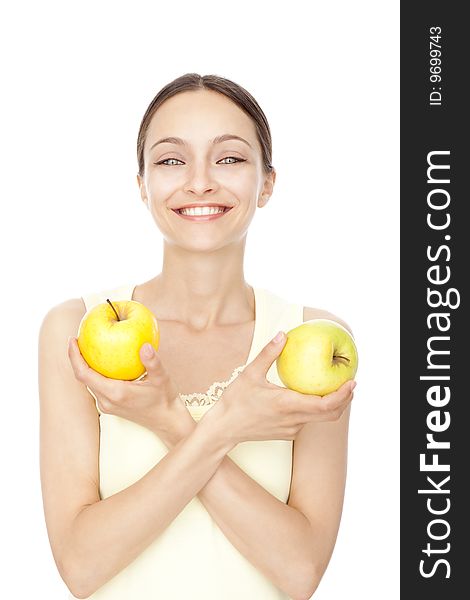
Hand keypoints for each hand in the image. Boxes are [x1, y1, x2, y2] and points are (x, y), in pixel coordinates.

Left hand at [67, 337, 192, 442]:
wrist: (167, 421)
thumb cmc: (165, 399)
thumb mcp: (162, 378)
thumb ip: (153, 362)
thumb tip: (145, 345)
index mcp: (115, 393)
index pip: (84, 374)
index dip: (74, 357)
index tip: (73, 339)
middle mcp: (106, 401)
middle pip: (83, 378)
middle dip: (77, 358)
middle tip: (79, 338)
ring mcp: (107, 405)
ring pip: (89, 382)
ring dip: (85, 365)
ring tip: (87, 347)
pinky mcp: (110, 406)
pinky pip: (96, 386)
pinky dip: (94, 372)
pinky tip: (101, 361)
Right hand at [206, 332, 355, 444]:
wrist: (223, 429)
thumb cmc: (235, 401)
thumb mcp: (250, 373)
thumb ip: (269, 353)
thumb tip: (283, 334)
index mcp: (287, 405)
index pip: (326, 405)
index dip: (343, 395)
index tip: (352, 382)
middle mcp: (293, 420)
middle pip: (330, 414)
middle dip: (344, 400)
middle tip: (350, 383)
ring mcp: (291, 429)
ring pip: (319, 418)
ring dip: (330, 404)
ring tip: (334, 386)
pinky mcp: (287, 433)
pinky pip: (307, 420)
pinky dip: (315, 409)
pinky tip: (310, 396)